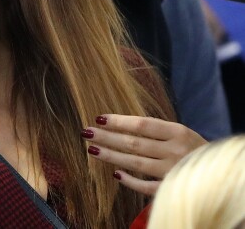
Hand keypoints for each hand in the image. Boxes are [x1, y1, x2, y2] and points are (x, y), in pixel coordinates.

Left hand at [81, 114, 206, 194]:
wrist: (222, 173)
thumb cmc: (193, 148)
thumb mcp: (179, 133)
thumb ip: (155, 130)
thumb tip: (118, 124)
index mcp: (178, 132)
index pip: (142, 124)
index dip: (119, 121)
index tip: (98, 118)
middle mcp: (176, 151)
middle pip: (134, 143)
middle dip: (107, 137)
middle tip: (86, 132)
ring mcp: (175, 172)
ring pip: (136, 163)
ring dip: (112, 156)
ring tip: (92, 149)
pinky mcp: (174, 190)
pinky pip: (147, 187)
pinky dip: (131, 181)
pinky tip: (115, 174)